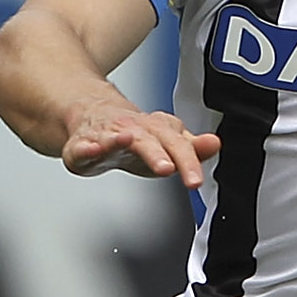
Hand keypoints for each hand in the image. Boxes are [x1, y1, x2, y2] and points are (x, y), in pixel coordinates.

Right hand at [58, 89, 219, 184]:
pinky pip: (82, 145)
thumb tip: (215, 144)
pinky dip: (86, 147)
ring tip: (126, 141)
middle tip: (166, 168)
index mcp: (157, 130)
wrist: (95, 117)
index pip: (177, 144)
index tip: (194, 180)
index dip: (188, 162)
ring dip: (119, 140)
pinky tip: (91, 149)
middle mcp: (133, 128)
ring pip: (114, 136)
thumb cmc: (135, 136)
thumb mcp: (167, 144)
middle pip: (148, 139)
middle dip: (156, 153)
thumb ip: (192, 148)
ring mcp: (107, 134)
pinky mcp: (82, 144)